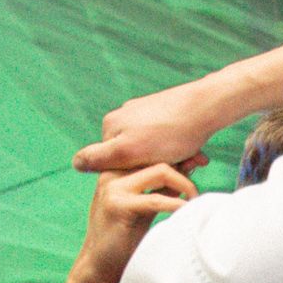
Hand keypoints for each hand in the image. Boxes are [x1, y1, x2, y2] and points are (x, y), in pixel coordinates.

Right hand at [72, 164, 199, 282]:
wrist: (97, 267)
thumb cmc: (120, 240)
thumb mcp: (142, 207)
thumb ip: (160, 188)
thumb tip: (188, 168)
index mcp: (115, 171)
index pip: (152, 154)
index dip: (179, 156)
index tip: (201, 160)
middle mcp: (112, 174)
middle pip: (159, 158)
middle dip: (186, 167)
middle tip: (199, 186)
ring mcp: (113, 188)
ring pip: (161, 171)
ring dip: (185, 183)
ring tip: (194, 201)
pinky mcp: (118, 206)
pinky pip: (157, 199)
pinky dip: (177, 204)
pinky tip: (187, 211)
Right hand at [75, 79, 222, 173]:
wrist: (206, 106)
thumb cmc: (170, 133)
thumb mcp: (129, 151)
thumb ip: (100, 158)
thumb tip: (75, 164)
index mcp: (110, 126)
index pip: (113, 164)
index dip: (132, 175)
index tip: (153, 176)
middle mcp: (123, 117)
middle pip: (134, 158)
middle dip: (156, 168)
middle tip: (179, 171)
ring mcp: (144, 114)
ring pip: (154, 152)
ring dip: (172, 162)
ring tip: (191, 160)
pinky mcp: (165, 114)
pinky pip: (168, 142)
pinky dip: (180, 151)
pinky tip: (195, 151)